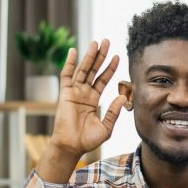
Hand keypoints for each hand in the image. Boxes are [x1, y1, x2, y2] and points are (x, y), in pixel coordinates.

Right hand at [50, 39, 124, 156]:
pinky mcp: (65, 94)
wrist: (72, 146)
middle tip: (106, 41)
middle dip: (100, 56)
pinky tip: (74, 51)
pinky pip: (66, 75)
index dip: (110, 68)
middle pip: (93, 70)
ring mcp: (74, 92)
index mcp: (93, 100)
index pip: (103, 80)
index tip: (117, 56)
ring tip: (96, 42)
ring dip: (89, 56)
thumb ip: (113, 112)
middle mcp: (84, 93)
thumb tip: (122, 96)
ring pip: (83, 70)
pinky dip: (69, 63)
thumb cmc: (88, 140)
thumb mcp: (106, 127)